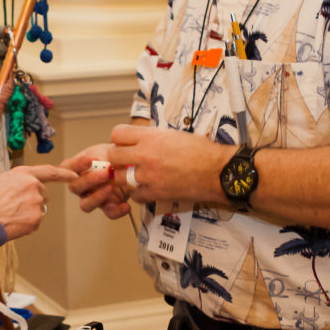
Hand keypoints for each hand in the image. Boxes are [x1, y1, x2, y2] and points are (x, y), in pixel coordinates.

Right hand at [0, 164, 76, 240]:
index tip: (74, 176)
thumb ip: (19, 181)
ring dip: (29, 213)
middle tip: (15, 207)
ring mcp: (36, 203)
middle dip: (35, 201)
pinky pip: (35, 222)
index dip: (64, 174)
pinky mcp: (36, 218)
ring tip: (10, 214)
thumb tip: (29, 187)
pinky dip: (26, 225)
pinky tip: (13, 223)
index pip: (50, 172)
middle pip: (44, 195)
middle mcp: (33, 186)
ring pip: (39, 210)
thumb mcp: (1, 181)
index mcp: (24, 174)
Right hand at [61, 143, 131, 218]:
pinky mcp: (107, 206)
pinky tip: (125, 206)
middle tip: (105, 173)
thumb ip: (102, 155)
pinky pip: (108, 213)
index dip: (77, 165)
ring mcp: (93, 197)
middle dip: (89, 180)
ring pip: (86, 205)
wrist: (129, 164)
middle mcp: (81, 185)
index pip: (67, 168)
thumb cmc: (112, 156)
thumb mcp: (107, 150)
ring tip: (111, 187)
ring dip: (97, 197)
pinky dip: (117, 211)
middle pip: (75, 188)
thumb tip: (98, 161)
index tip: (90, 159)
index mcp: (77, 169)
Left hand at [107, 124, 230, 203]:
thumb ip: (152, 137)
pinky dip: (138, 193)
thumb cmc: (202, 151)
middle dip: (116, 158)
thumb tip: (137, 139)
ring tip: (136, 175)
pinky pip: (135, 195)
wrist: (217, 171)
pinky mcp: (155, 193)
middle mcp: (146, 155)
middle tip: (123, 161)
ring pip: (121, 178)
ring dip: (126, 177)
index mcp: (151, 137)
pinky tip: (147, 187)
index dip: (119, 139)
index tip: (123, 143)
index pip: (117, 134)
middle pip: (112, 156)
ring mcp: (149, 176)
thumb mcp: (174, 134)